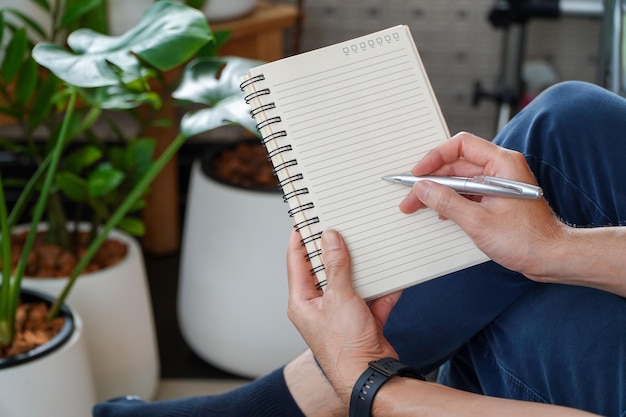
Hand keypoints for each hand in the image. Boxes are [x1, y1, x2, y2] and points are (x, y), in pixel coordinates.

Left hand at [287, 228, 400, 402]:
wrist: (370, 375)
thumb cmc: (346, 347)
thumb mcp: (340, 297)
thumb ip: (337, 266)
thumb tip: (330, 239)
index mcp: (303, 301)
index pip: (296, 262)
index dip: (299, 239)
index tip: (304, 220)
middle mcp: (319, 307)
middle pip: (325, 270)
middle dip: (336, 251)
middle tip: (341, 227)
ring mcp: (341, 314)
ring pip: (350, 282)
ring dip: (362, 270)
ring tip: (369, 248)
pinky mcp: (362, 320)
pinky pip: (372, 297)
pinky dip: (383, 290)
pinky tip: (393, 279)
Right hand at [399, 132, 565, 279]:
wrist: (551, 258)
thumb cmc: (528, 239)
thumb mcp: (478, 221)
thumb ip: (447, 202)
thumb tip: (423, 189)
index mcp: (502, 163)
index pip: (461, 145)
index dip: (435, 157)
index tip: (419, 173)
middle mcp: (501, 169)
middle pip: (457, 164)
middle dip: (432, 180)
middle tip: (412, 195)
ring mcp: (498, 184)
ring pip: (460, 180)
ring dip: (439, 192)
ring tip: (419, 204)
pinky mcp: (496, 199)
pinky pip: (467, 193)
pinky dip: (451, 201)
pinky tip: (439, 212)